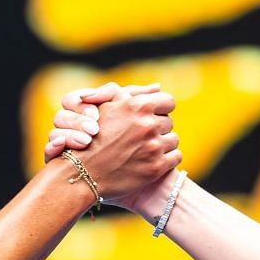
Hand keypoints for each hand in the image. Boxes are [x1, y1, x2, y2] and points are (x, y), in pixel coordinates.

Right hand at [48, 82, 180, 207]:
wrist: (83, 172)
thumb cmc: (93, 137)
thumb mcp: (107, 107)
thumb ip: (132, 94)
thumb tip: (157, 87)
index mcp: (138, 106)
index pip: (167, 101)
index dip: (160, 109)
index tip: (152, 117)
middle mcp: (147, 125)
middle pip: (169, 122)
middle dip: (158, 128)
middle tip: (142, 136)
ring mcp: (153, 147)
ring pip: (173, 140)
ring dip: (163, 144)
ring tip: (145, 149)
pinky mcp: (156, 167)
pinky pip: (176, 157)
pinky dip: (166, 159)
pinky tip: (151, 161)